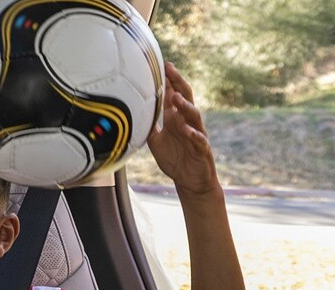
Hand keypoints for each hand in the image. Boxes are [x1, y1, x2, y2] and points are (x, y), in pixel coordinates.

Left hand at [145, 62, 219, 194]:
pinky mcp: (202, 149)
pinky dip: (193, 134)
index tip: (160, 64)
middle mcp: (187, 122)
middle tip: (170, 69)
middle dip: (178, 83)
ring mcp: (196, 134)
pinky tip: (186, 129)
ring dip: (185, 106)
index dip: (168, 80)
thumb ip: (148, 125)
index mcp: (176, 119)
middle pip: (185, 97)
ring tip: (175, 97)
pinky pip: (199, 139)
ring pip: (194, 115)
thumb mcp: (155, 140)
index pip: (173, 94)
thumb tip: (133, 112)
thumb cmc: (174, 158)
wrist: (189, 180)